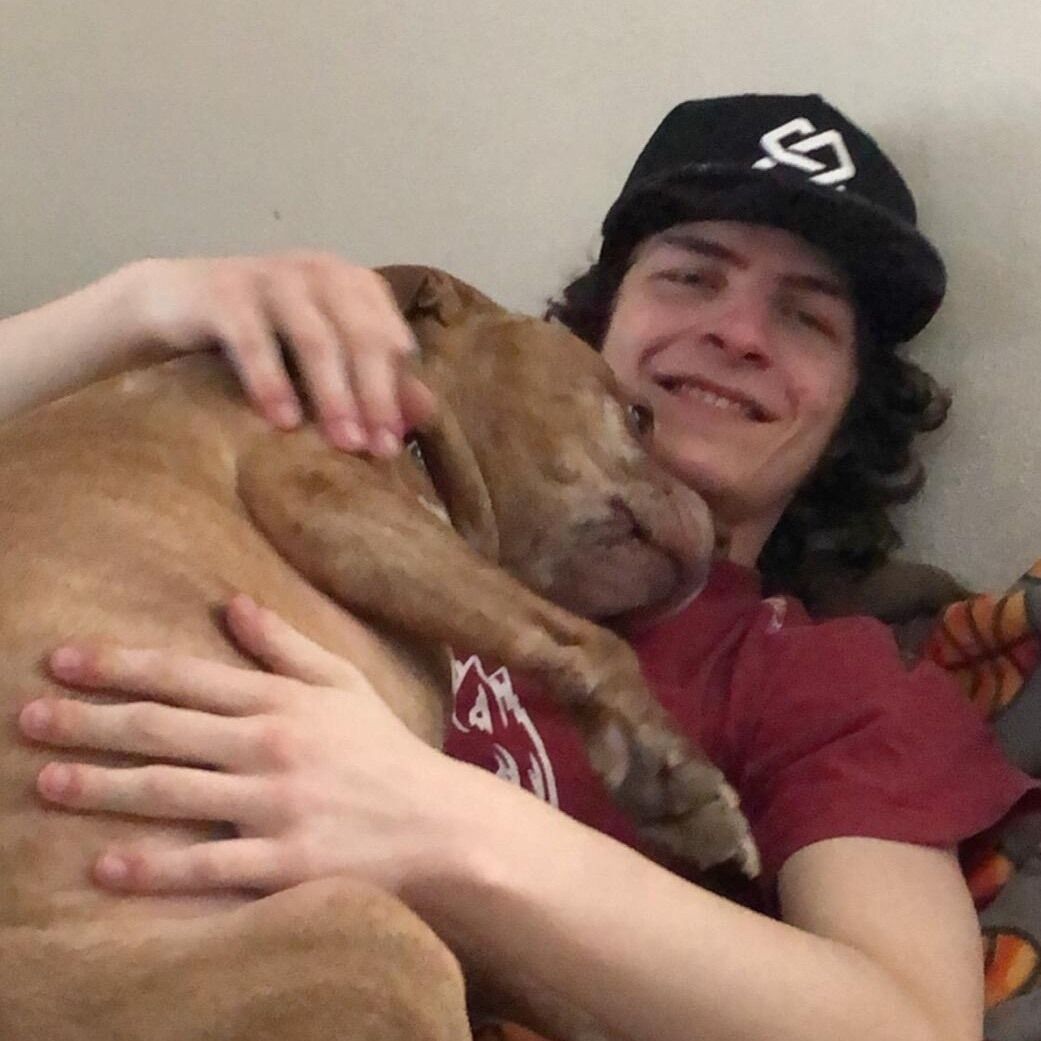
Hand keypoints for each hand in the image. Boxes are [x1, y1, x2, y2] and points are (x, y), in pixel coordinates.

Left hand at [18, 595, 470, 895]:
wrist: (436, 823)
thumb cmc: (384, 749)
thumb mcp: (344, 682)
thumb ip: (286, 645)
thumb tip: (234, 602)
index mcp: (282, 700)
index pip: (187, 675)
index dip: (121, 665)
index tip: (63, 659)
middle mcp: (271, 746)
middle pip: (163, 729)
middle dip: (89, 721)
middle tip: (27, 717)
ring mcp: (276, 805)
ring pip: (172, 791)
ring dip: (102, 786)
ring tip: (45, 783)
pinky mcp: (285, 863)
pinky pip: (208, 865)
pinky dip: (155, 866)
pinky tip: (106, 866)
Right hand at [129, 253, 434, 454]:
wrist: (169, 304)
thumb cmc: (259, 336)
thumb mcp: (318, 357)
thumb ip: (371, 378)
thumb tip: (424, 413)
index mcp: (351, 284)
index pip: (388, 335)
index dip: (398, 388)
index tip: (398, 441)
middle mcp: (317, 272)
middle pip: (361, 335)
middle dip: (374, 395)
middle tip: (378, 449)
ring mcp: (270, 277)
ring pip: (314, 336)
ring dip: (333, 394)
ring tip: (343, 443)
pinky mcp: (222, 292)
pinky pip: (253, 338)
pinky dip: (271, 380)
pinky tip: (282, 421)